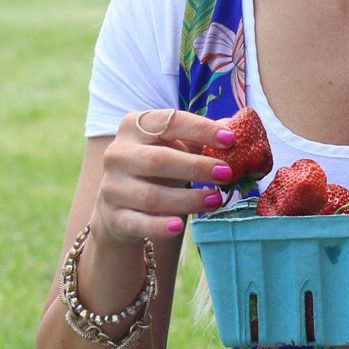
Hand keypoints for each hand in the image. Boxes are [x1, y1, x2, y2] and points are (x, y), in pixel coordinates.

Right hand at [91, 109, 236, 244]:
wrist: (119, 206)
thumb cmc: (155, 170)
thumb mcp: (174, 148)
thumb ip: (200, 138)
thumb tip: (236, 128)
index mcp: (133, 127)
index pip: (169, 122)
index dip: (200, 129)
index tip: (230, 140)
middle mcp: (118, 154)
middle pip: (159, 160)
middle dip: (196, 167)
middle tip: (226, 174)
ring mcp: (112, 187)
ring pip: (151, 196)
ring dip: (187, 199)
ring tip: (215, 200)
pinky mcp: (113, 218)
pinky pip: (137, 223)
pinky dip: (159, 226)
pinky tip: (179, 225)